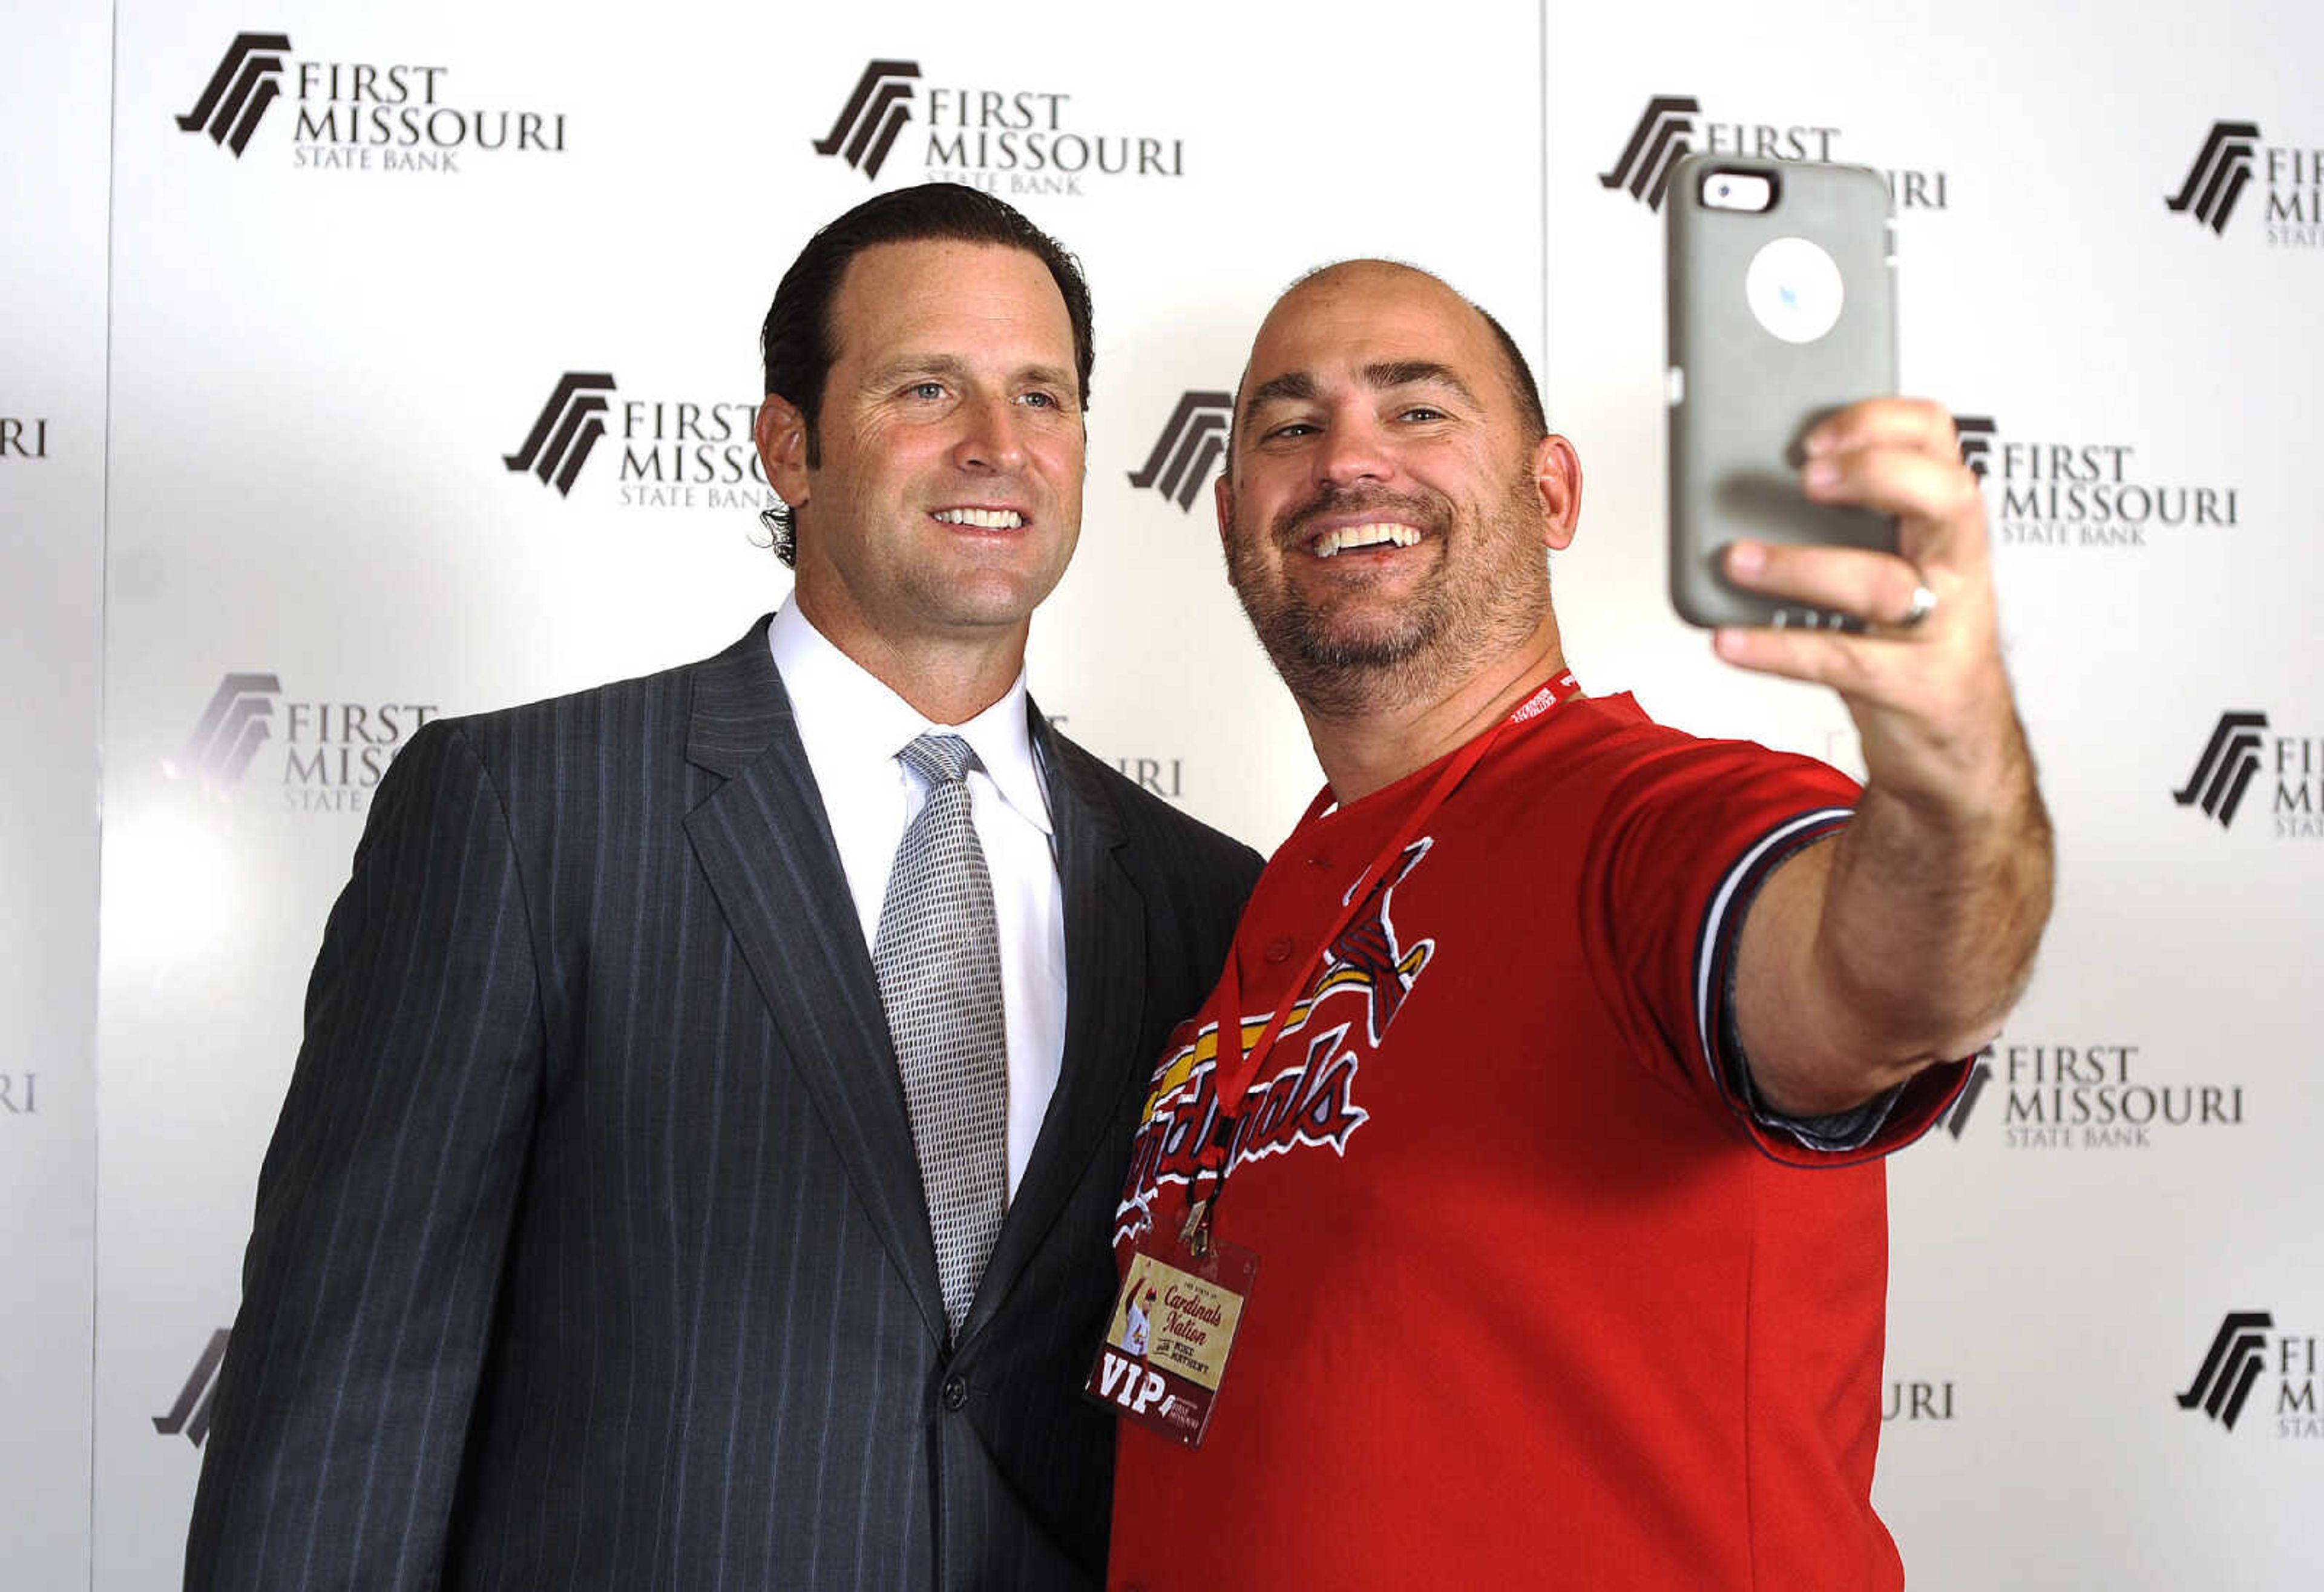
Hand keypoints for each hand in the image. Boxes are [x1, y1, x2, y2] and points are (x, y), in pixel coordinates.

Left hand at [1710, 398, 2022, 817]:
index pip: (1939, 441)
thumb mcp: (1892, 568)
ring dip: (1800, 567)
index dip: (1883, 422)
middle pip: (1944, 495)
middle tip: (1805, 476)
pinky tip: (1729, 639)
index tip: (1817, 432)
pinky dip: (1777, 648)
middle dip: (1874, 473)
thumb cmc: (1911, 642)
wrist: (1957, 746)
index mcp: (1946, 524)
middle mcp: (1955, 567)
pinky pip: (1841, 659)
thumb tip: (1745, 481)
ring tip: (1736, 558)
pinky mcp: (1915, 686)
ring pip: (1881, 583)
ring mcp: (1942, 628)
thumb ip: (1847, 524)